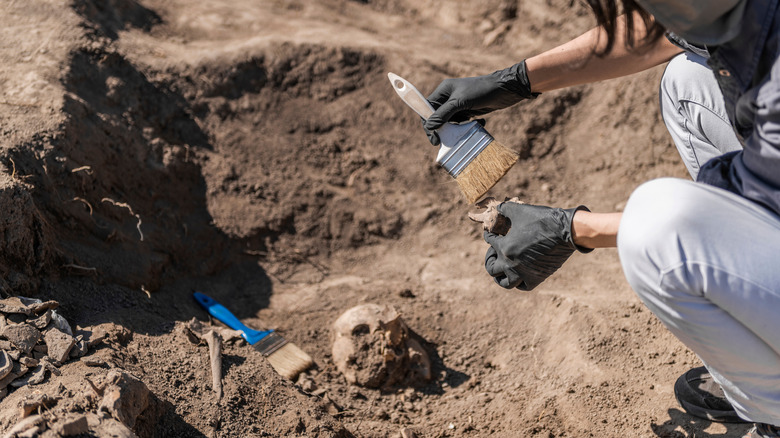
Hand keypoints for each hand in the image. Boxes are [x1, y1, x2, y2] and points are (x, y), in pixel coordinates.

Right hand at [423, 60, 537, 144]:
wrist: (505, 89)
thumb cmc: (481, 91)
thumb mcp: (460, 102)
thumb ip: (443, 114)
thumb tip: (429, 126)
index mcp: (443, 90)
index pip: (428, 108)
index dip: (428, 123)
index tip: (434, 137)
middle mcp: (449, 97)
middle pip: (437, 117)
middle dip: (441, 129)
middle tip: (442, 142)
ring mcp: (459, 104)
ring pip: (450, 122)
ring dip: (455, 130)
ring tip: (461, 135)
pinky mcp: (469, 110)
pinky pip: (462, 123)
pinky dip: (467, 127)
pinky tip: (479, 124)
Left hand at [484, 202, 590, 289]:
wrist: (566, 231)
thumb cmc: (542, 220)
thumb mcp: (520, 210)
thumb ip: (505, 209)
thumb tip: (498, 208)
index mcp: (504, 247)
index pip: (490, 242)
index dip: (489, 236)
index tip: (492, 235)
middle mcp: (511, 264)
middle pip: (492, 269)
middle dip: (490, 260)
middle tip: (494, 253)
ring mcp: (524, 273)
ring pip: (506, 283)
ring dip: (501, 276)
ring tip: (502, 269)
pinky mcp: (537, 277)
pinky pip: (523, 286)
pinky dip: (519, 282)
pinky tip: (519, 274)